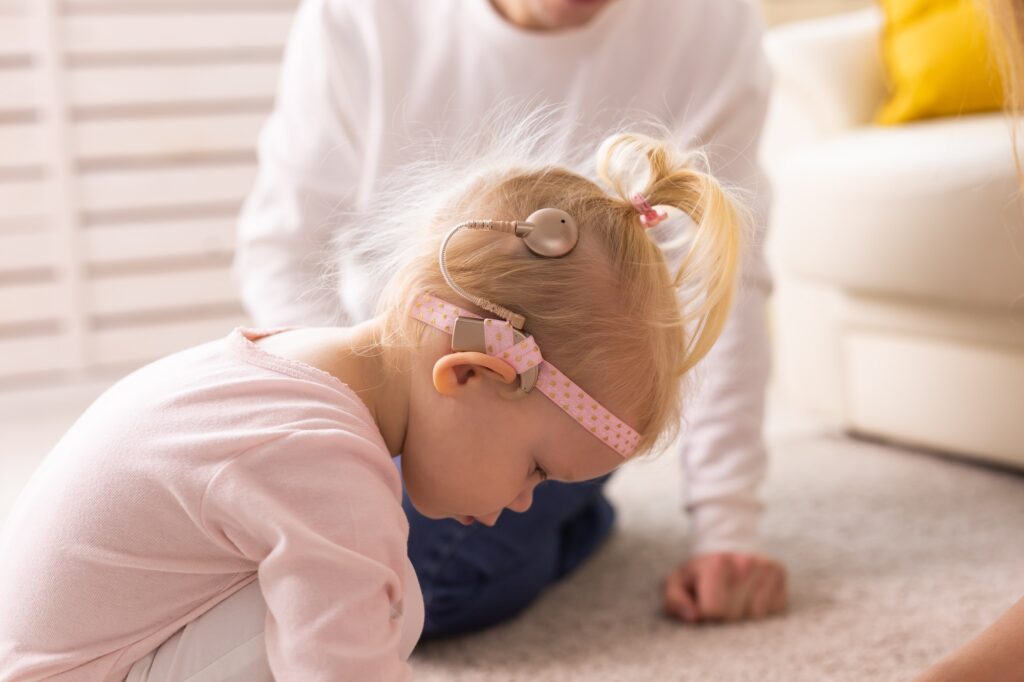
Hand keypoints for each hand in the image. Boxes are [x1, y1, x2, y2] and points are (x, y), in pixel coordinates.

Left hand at [662, 552, 786, 623]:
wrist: (726, 543)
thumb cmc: (700, 571)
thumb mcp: (678, 582)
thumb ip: (674, 601)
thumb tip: (692, 618)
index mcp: (716, 565)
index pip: (715, 611)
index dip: (706, 612)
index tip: (704, 601)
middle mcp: (744, 564)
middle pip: (735, 616)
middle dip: (725, 614)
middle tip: (720, 597)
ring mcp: (765, 568)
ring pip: (756, 616)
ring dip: (744, 613)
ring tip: (735, 595)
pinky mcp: (779, 573)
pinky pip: (774, 610)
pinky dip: (762, 608)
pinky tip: (751, 593)